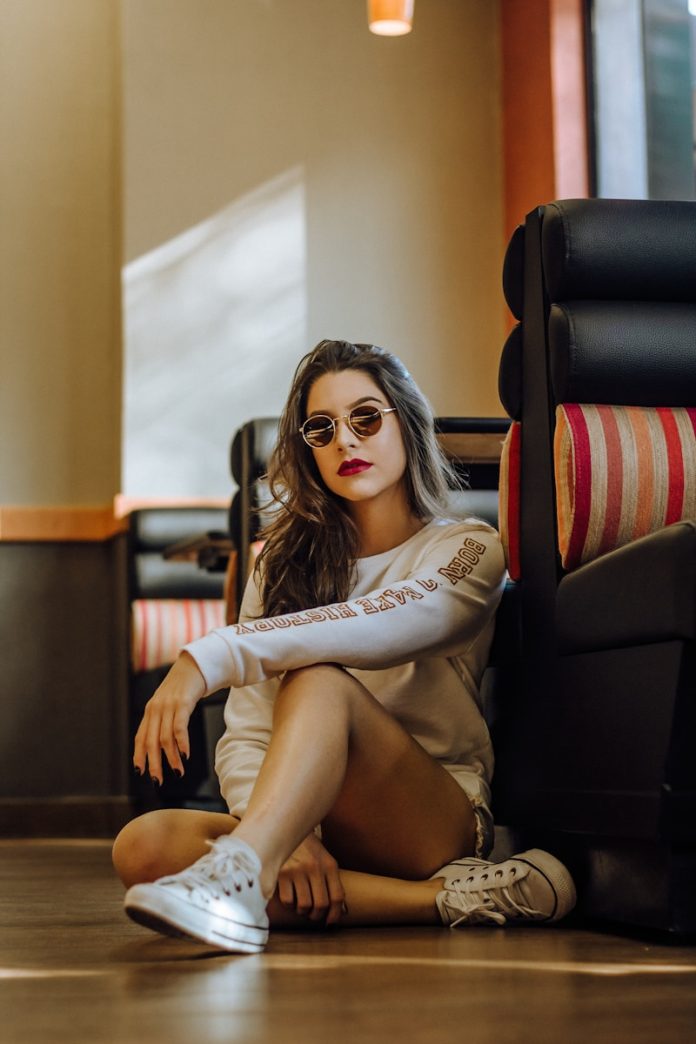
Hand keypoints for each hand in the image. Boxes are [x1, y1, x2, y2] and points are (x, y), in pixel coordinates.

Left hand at [133, 652, 206, 784]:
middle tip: (158, 781)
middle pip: (150, 742)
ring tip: (178, 772)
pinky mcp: (182, 703)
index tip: (141, 772)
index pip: (140, 738)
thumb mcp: (169, 704)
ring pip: (165, 738)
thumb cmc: (183, 688)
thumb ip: (164, 721)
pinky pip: (179, 727)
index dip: (139, 756)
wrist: (194, 665)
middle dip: (154, 764)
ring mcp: (168, 706)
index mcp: (150, 711)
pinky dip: (181, 743)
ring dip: (171, 758)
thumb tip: (164, 747)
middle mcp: (156, 709)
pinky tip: (185, 755)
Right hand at [277, 833, 344, 924]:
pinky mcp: (282, 873)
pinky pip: (288, 901)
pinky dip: (290, 905)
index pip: (337, 896)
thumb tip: (342, 911)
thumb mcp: (325, 860)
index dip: (335, 914)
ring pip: (304, 906)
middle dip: (317, 916)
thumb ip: (333, 883)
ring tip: (301, 907)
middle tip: (313, 916)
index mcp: (329, 865)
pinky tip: (290, 898)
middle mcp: (315, 867)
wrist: (287, 829)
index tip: (330, 922)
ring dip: (303, 912)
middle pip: (321, 904)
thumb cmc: (309, 850)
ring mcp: (297, 870)